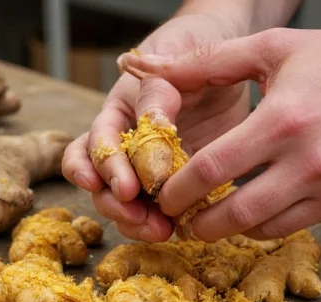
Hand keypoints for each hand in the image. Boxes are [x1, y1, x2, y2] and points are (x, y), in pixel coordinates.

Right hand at [61, 13, 250, 240]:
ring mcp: (148, 169)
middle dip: (116, 205)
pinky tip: (180, 229)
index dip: (101, 169)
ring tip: (163, 231)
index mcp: (116, 114)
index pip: (93, 146)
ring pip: (125, 205)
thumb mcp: (174, 60)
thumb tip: (150, 123)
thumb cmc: (192, 50)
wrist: (228, 58)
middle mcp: (125, 146)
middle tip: (140, 217)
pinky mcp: (176, 183)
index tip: (122, 188)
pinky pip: (161, 211)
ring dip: (137, 223)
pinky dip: (165, 223)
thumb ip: (157, 92)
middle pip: (101, 185)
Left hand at [118, 27, 320, 240]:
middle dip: (197, 223)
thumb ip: (210, 62)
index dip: (177, 190)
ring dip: (230, 229)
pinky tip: (253, 210)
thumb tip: (154, 69)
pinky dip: (266, 224)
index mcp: (283, 119)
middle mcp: (308, 162)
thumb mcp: (275, 48)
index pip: (212, 169)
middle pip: (233, 214)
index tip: (162, 195)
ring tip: (212, 217)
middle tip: (180, 219)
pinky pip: (293, 227)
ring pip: (262, 229)